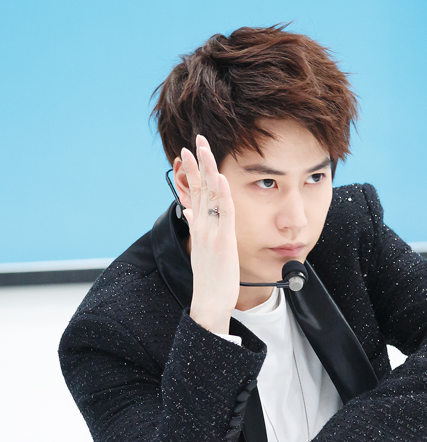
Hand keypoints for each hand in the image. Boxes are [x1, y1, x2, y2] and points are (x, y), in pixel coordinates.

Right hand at [181, 134, 239, 331]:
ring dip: (208, 170)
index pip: (194, 193)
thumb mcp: (201, 250)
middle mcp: (201, 226)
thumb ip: (196, 228)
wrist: (209, 302)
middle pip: (199, 188)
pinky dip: (222, 194)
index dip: (193, 171)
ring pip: (209, 195)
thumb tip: (188, 212)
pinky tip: (221, 177)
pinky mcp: (222, 241)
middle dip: (198, 162)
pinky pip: (223, 213)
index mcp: (198, 228)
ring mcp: (210, 233)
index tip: (190, 152)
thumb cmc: (210, 279)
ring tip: (205, 148)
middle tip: (197, 140)